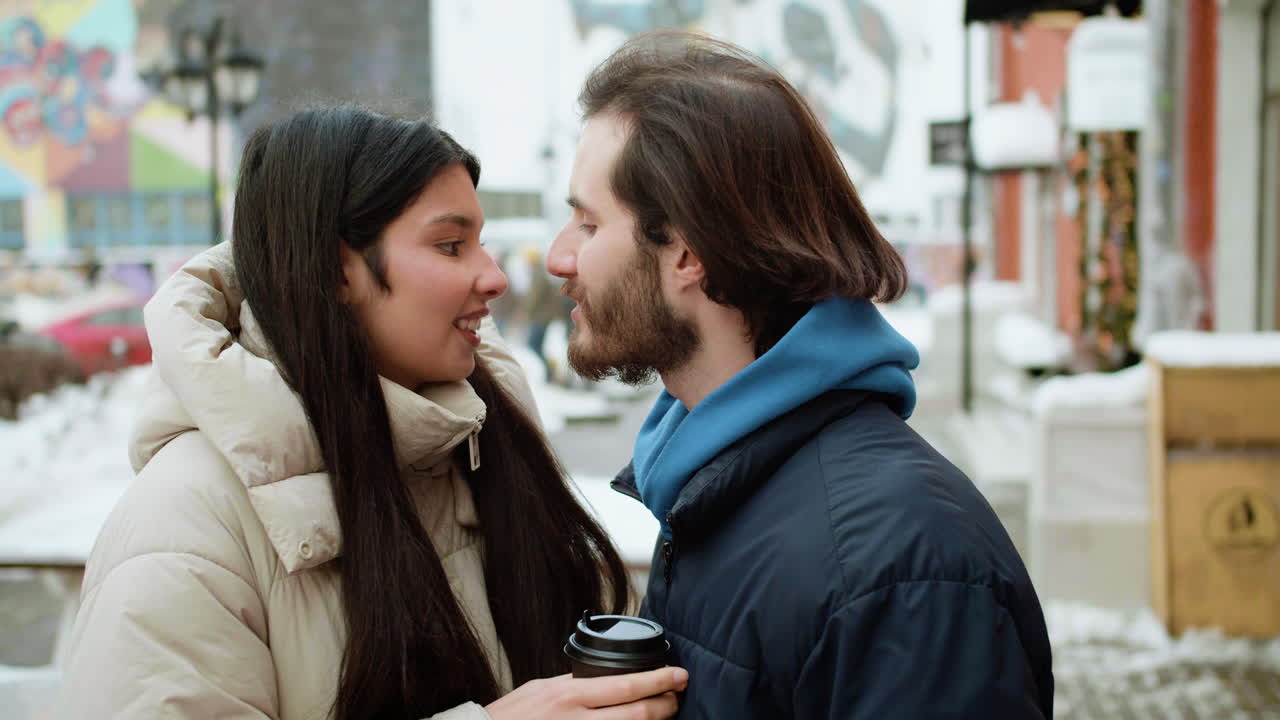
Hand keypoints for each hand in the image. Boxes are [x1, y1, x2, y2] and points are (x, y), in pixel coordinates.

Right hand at [484, 667, 687, 719]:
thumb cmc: (510, 717)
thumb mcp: (541, 689)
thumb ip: (572, 685)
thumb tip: (603, 680)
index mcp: (569, 696)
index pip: (625, 685)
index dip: (658, 681)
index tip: (678, 675)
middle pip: (636, 715)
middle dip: (665, 705)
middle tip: (678, 698)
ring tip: (665, 715)